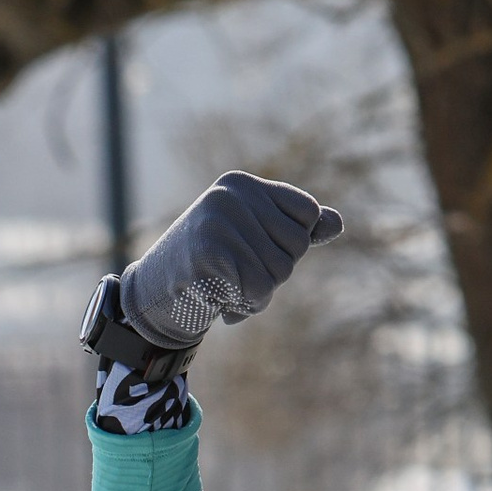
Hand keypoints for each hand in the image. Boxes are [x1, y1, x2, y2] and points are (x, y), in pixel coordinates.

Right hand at [118, 171, 344, 352]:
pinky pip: (258, 290)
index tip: (254, 247)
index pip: (308, 212)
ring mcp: (218, 220)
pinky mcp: (210, 251)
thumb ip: (296, 231)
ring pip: (280, 272)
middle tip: (235, 271)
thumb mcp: (256, 242)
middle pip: (297, 246)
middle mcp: (230, 194)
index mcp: (243, 185)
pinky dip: (244, 305)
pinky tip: (217, 297)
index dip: (291, 243)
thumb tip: (337, 223)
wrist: (154, 297)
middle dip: (274, 272)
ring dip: (258, 292)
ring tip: (224, 283)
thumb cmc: (211, 269)